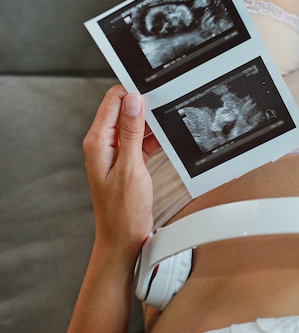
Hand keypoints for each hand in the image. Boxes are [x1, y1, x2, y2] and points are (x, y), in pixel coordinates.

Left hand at [83, 85, 159, 259]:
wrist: (124, 238)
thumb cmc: (123, 211)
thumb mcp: (131, 168)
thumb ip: (132, 133)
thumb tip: (133, 101)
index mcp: (97, 142)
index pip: (113, 101)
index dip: (133, 94)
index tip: (154, 94)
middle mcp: (103, 144)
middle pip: (123, 109)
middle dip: (144, 107)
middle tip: (164, 111)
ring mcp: (114, 152)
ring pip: (133, 123)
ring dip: (150, 124)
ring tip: (166, 129)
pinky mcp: (126, 160)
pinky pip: (140, 139)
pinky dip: (153, 138)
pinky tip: (164, 142)